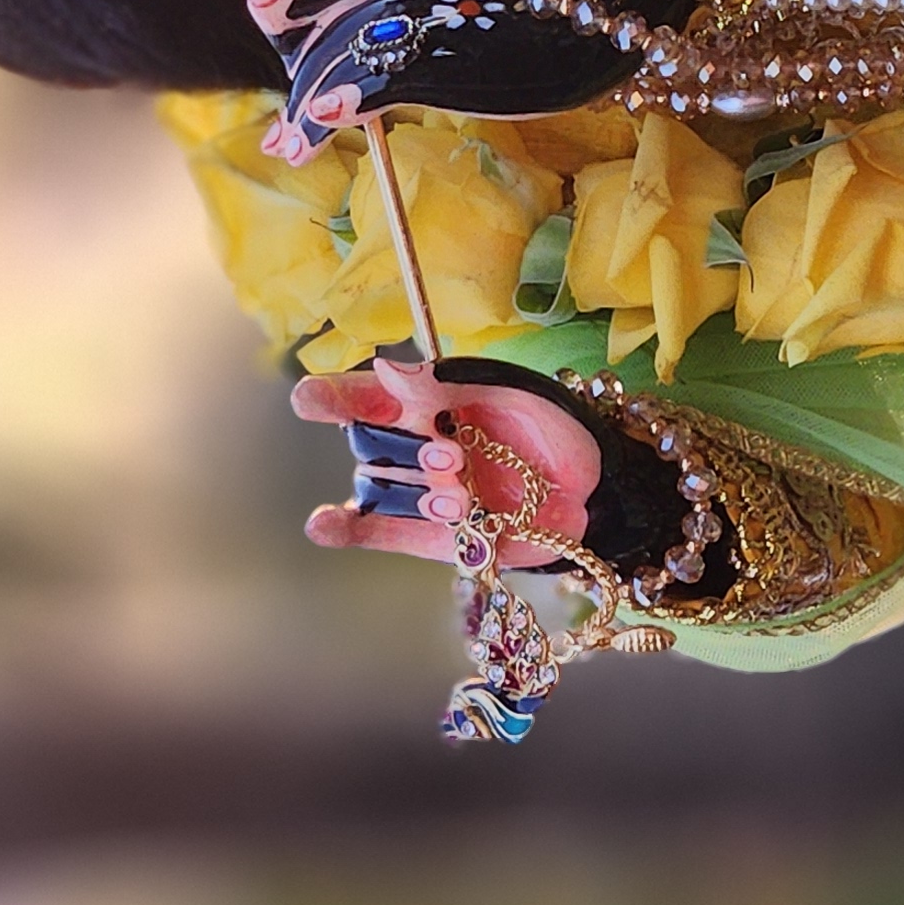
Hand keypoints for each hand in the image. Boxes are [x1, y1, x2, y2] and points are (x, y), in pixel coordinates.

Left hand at [245, 0, 644, 131]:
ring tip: (286, 145)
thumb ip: (460, 27)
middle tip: (281, 133)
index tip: (265, 11)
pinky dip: (338, 105)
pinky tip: (313, 127)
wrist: (619, 3)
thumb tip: (425, 64)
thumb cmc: (577, 16)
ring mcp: (428, 25)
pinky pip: (373, 85)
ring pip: (345, 62)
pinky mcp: (443, 61)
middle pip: (337, 29)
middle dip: (304, 82)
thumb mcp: (503, 18)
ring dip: (308, 110)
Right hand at [289, 355, 607, 568]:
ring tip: (457, 495)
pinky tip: (323, 524)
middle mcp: (417, 446)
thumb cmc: (554, 431)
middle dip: (404, 451)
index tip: (307, 399)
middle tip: (451, 456)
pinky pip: (380, 532)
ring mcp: (421, 493)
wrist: (596, 492)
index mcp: (431, 402)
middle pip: (373, 445)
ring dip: (411, 491)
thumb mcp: (512, 395)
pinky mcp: (431, 537)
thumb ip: (449, 385)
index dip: (336, 396)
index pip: (369, 396)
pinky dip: (350, 529)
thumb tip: (386, 367)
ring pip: (381, 487)